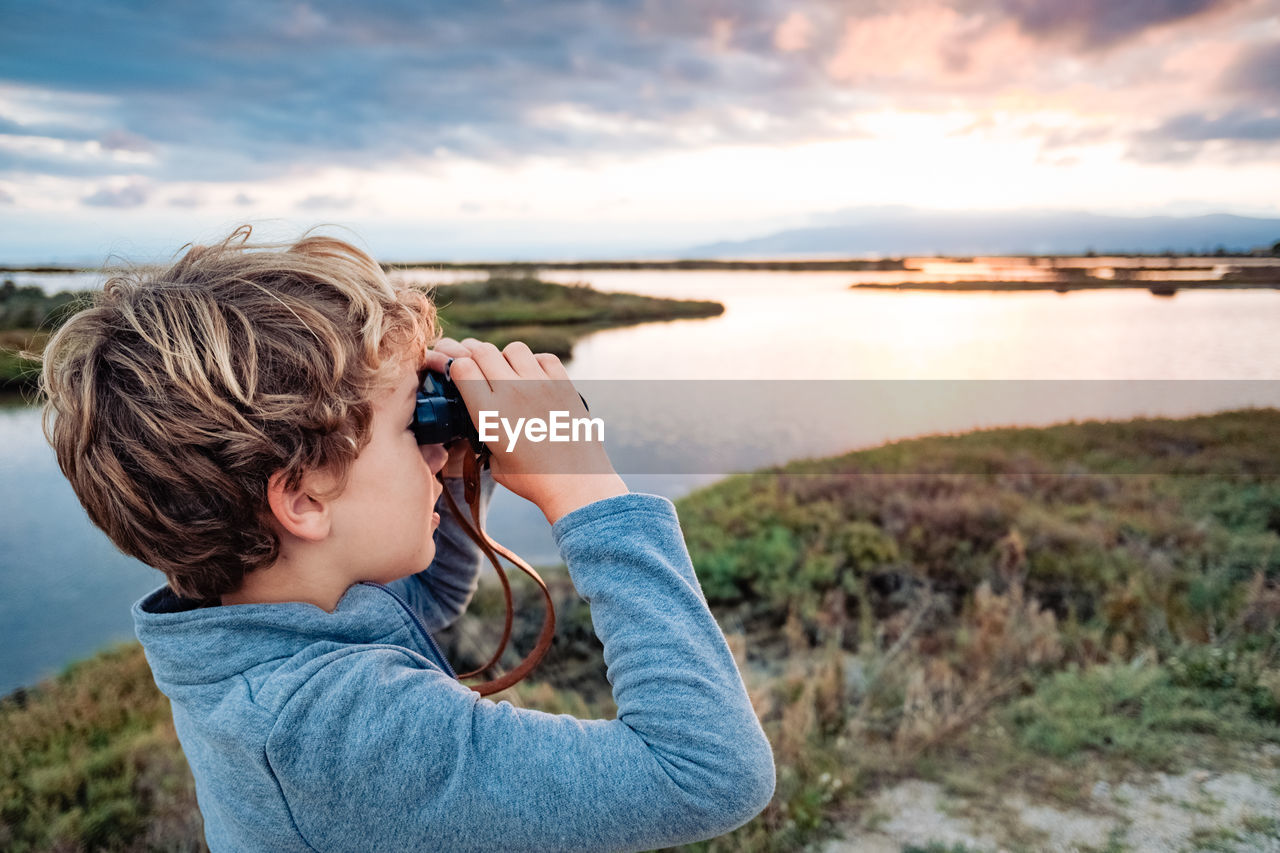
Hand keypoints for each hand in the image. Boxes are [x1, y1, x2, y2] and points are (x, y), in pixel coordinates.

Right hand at [425, 337, 626, 523]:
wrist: (577, 483)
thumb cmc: (535, 480)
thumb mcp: (495, 463)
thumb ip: (485, 436)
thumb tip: (482, 422)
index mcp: (489, 413)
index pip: (460, 367)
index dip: (451, 364)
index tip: (450, 367)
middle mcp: (512, 391)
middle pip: (482, 351)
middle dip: (471, 352)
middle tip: (470, 359)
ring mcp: (540, 384)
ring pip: (513, 349)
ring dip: (505, 357)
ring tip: (507, 372)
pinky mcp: (564, 384)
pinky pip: (544, 357)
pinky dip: (535, 363)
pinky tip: (534, 377)